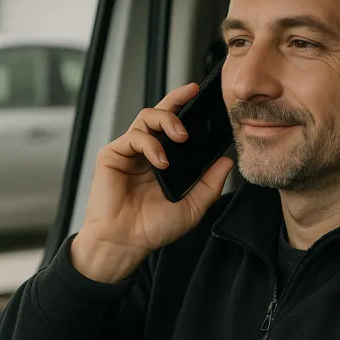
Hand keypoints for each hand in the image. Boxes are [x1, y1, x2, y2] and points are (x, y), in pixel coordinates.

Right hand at [73, 82, 233, 281]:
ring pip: (146, 117)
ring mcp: (129, 152)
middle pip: (160, 112)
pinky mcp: (113, 155)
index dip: (187, 108)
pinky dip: (150, 144)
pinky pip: (134, 137)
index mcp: (165, 160)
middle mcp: (147, 151)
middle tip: (192, 97)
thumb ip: (210, 183)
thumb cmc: (152, 228)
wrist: (125, 243)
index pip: (176, 126)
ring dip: (167, 120)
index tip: (204, 96)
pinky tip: (161, 161)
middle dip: (177, 99)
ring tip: (181, 137)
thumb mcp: (192, 207)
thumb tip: (226, 160)